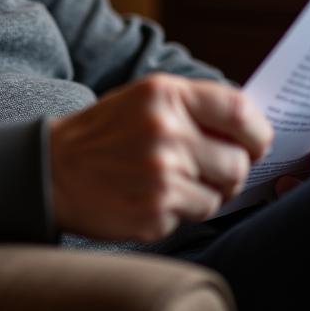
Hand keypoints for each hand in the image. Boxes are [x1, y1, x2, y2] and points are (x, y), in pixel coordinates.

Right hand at [49, 74, 272, 242]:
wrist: (52, 170)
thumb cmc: (102, 134)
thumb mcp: (141, 100)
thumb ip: (191, 107)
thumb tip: (249, 128)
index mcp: (164, 94)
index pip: (239, 111)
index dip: (257, 131)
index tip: (255, 142)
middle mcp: (165, 130)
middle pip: (238, 160)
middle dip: (231, 170)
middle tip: (208, 170)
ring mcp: (161, 173)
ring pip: (221, 193)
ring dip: (206, 193)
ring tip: (172, 182)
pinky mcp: (155, 211)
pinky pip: (196, 216)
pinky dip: (181, 211)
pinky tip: (151, 197)